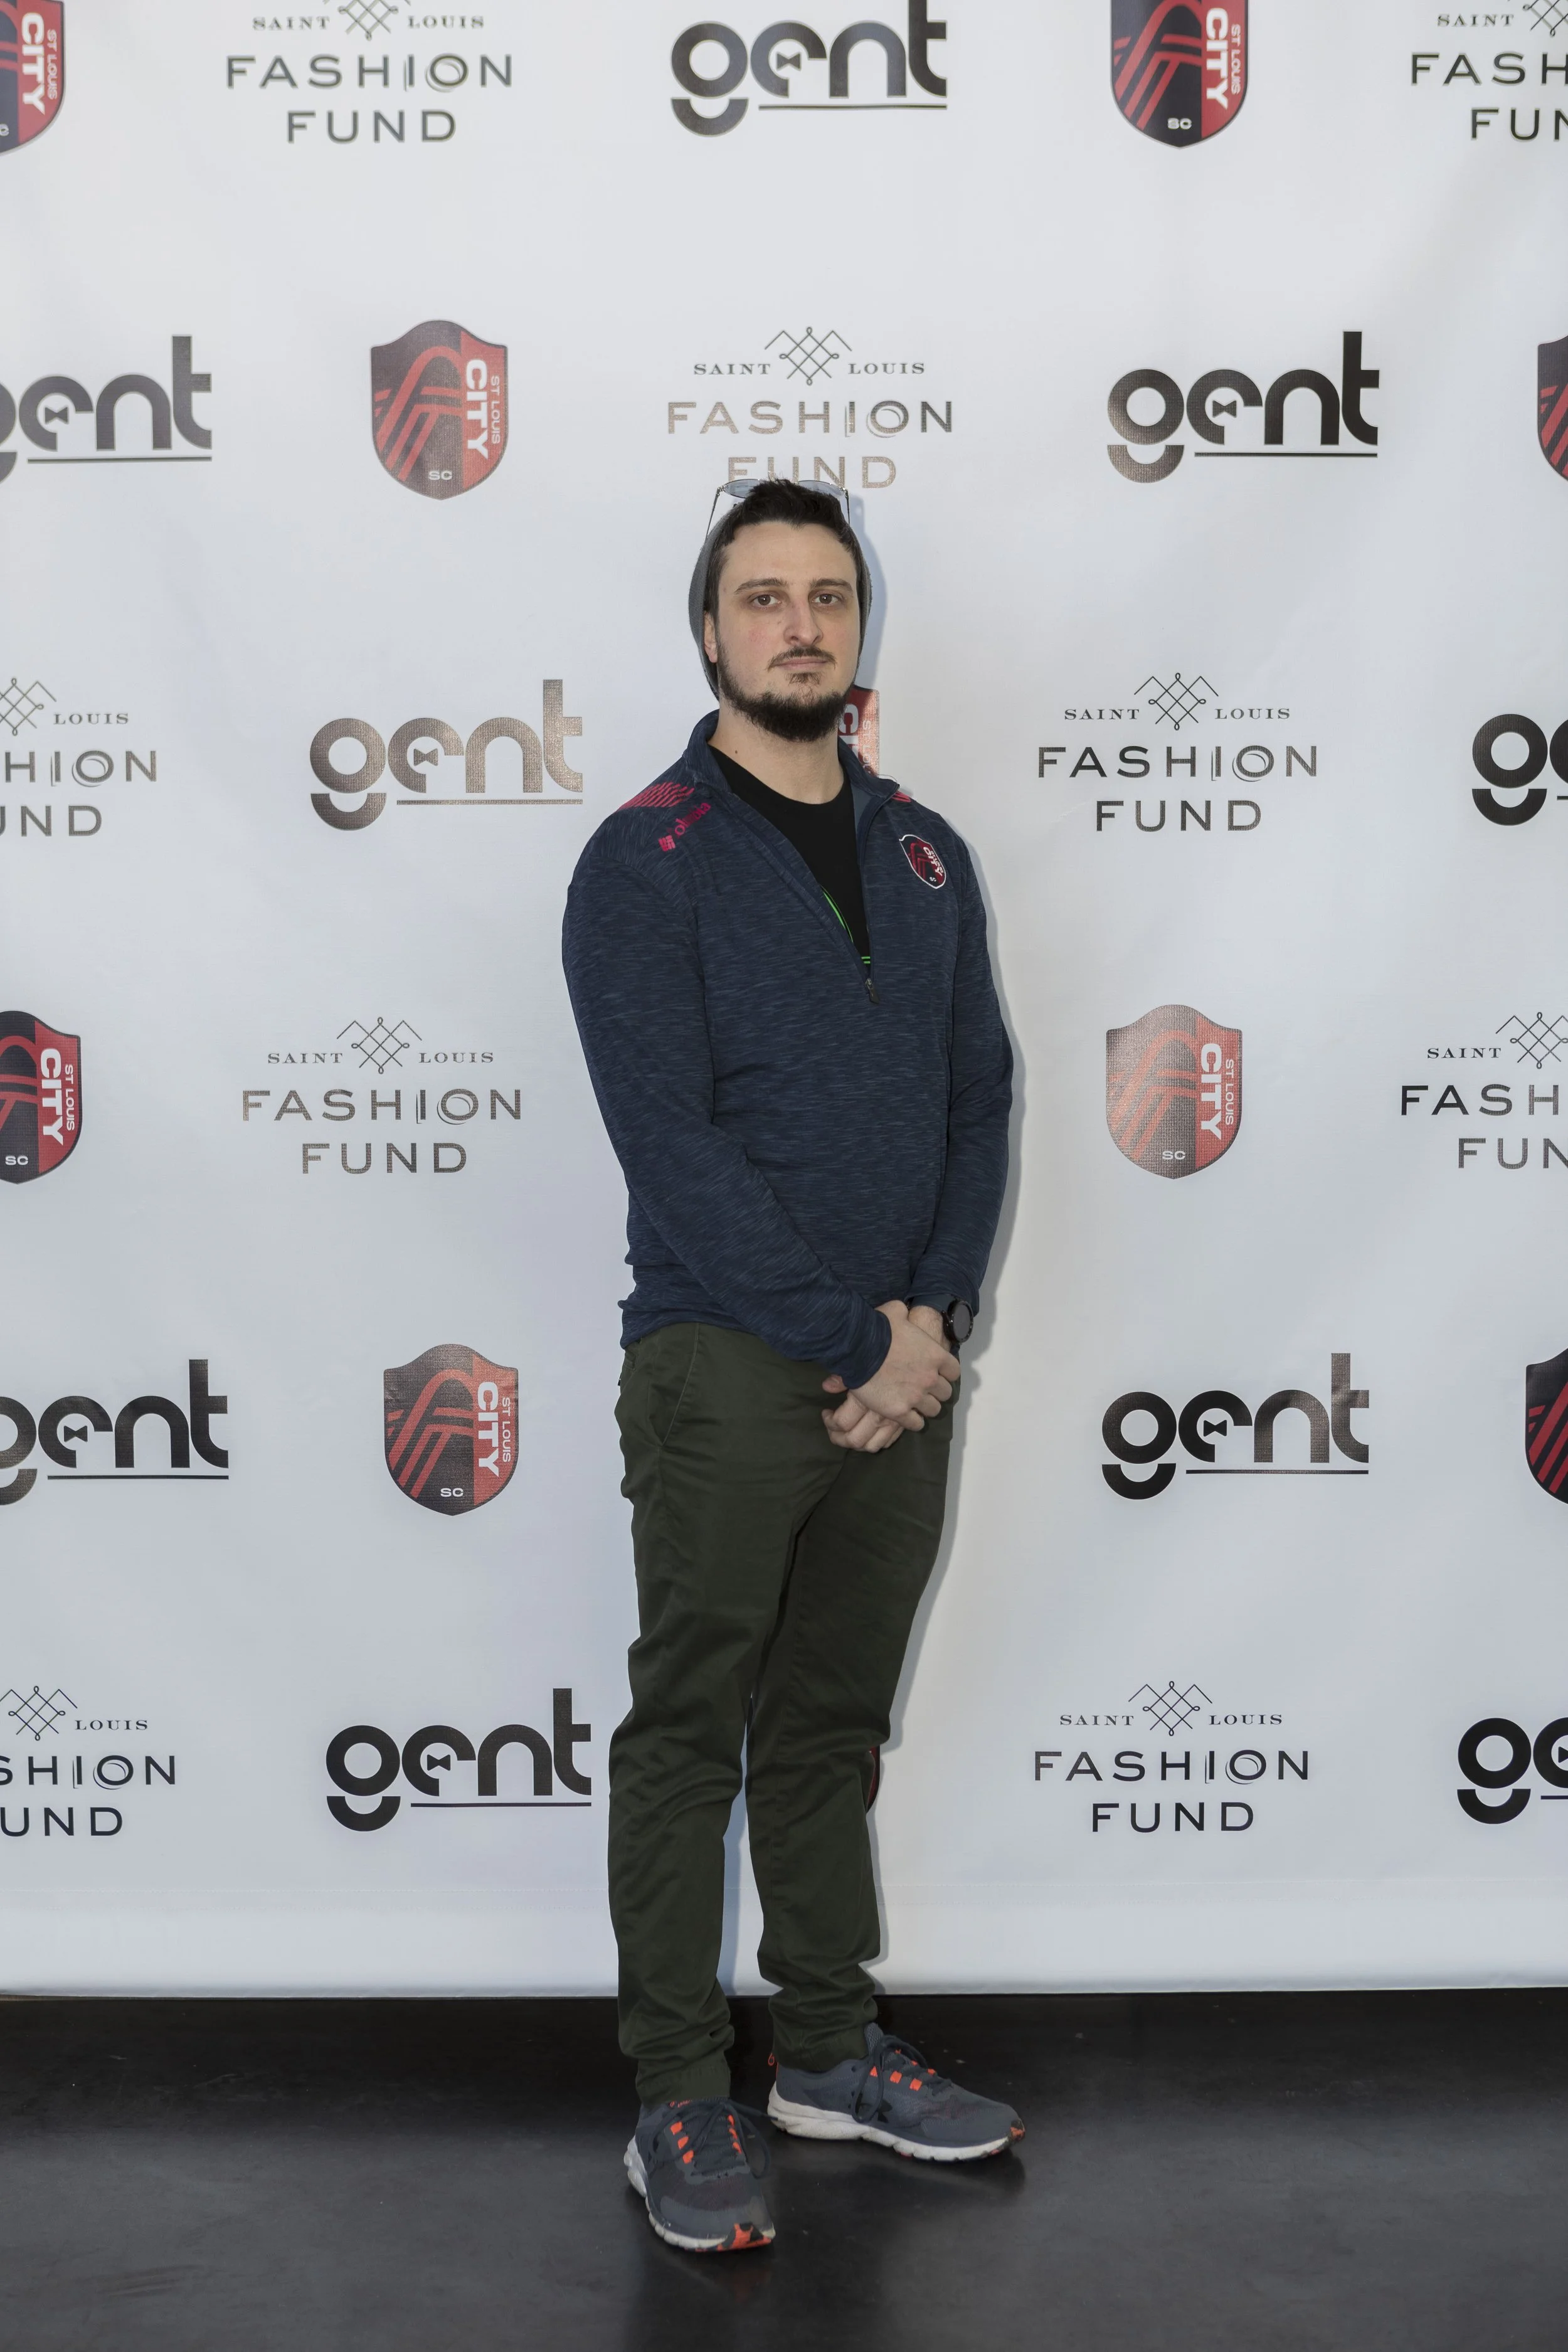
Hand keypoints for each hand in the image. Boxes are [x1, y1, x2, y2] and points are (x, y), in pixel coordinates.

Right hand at [820, 1300, 956, 1446]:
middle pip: (945, 1393)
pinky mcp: (899, 1412)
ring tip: (915, 1404)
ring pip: (933, 1410)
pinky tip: (906, 1416)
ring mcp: (916, 1397)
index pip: (953, 1372)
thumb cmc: (878, 1329)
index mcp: (935, 1356)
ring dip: (925, 1406)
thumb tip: (902, 1311)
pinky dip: (913, 1421)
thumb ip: (903, 1313)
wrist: (859, 1349)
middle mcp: (931, 1378)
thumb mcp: (895, 1311)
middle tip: (924, 1388)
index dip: (945, 1373)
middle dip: (936, 1391)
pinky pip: (916, 1423)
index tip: (937, 1373)